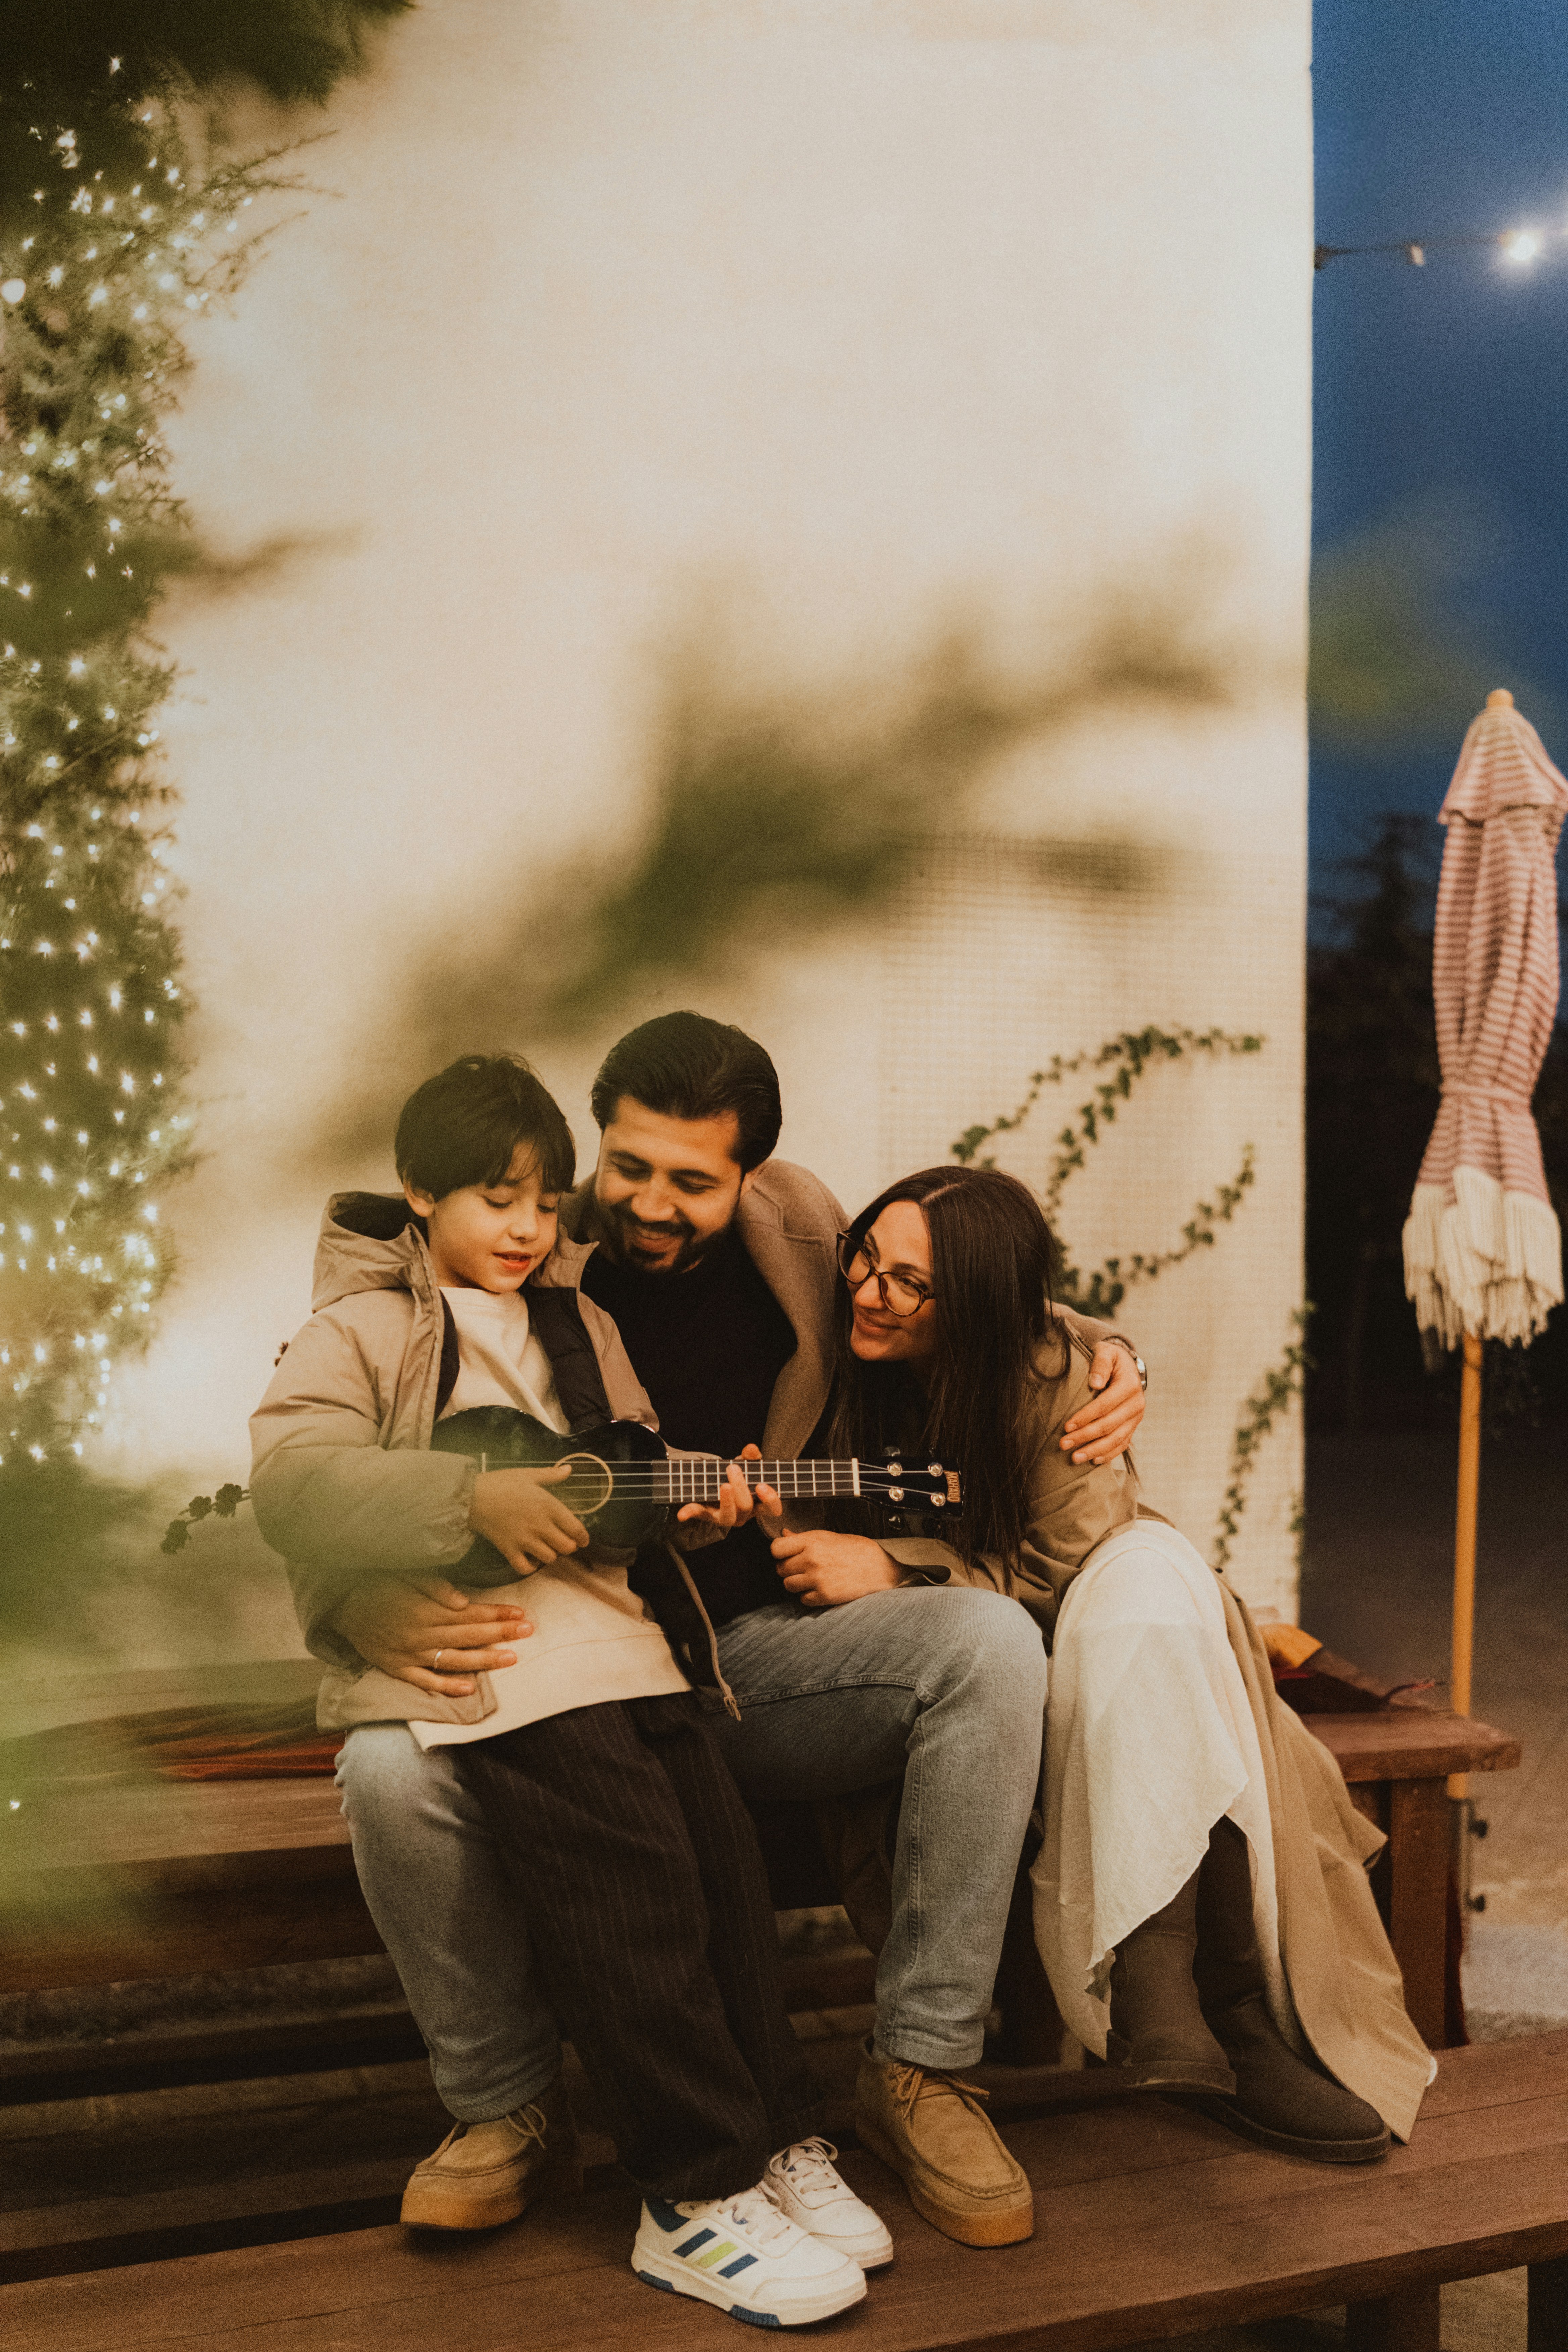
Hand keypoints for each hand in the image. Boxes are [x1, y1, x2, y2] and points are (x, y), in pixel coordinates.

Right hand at [330, 1574, 532, 1696]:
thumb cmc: (377, 1585)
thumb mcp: (405, 1575)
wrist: (341, 1605)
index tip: (521, 1613)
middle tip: (529, 1631)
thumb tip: (464, 1601)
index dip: (497, 1612)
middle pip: (469, 1635)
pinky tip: (470, 1689)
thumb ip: (435, 1586)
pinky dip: (447, 1687)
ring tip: (511, 1658)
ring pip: (454, 1660)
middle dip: (501, 1633)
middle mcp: (422, 1634)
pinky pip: (425, 1681)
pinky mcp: (398, 1669)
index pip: (471, 1613)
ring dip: (484, 1660)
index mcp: (426, 1610)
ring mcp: (410, 1655)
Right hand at [469, 1464, 589, 1571]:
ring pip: (549, 1558)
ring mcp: (525, 1540)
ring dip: (550, 1555)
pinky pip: (525, 1568)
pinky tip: (529, 1559)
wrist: (472, 1497)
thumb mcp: (528, 1474)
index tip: (583, 1540)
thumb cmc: (501, 1483)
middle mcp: (541, 1526)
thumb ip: (551, 1475)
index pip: (576, 1529)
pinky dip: (530, 1567)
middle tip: (562, 1542)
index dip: (583, 1537)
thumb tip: (569, 1469)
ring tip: (545, 1548)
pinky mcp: (509, 1550)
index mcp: (550, 1506)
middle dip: (568, 1546)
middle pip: (566, 1547)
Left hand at [676, 1445, 772, 1532]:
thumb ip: (751, 1457)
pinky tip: (681, 1514)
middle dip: (741, 1487)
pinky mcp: (706, 1514)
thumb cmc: (737, 1478)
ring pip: (728, 1516)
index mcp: (757, 1504)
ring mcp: (724, 1517)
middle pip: (746, 1507)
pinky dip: (689, 1513)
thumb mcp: (745, 1466)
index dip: (770, 1500)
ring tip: (724, 1485)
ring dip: (726, 1500)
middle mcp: (743, 1515)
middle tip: (733, 1468)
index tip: (761, 1486)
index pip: (772, 1509)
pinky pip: (698, 1514)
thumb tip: (751, 1449)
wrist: (716, 1487)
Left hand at [771, 1527, 905, 1608]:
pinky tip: (821, 1588)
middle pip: (780, 1569)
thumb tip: (783, 1534)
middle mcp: (811, 1560)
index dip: (779, 1552)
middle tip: (802, 1568)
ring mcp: (817, 1579)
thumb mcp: (828, 1536)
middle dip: (788, 1569)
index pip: (776, 1548)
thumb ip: (803, 1538)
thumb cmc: (854, 1549)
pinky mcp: (824, 1595)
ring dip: (797, 1584)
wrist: (878, 1568)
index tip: (786, 1554)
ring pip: (788, 1585)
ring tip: (812, 1578)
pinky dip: (809, 1596)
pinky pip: (803, 1599)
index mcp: (811, 1542)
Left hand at [1061, 1340, 1144, 1464]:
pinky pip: (1123, 1444)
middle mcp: (1136, 1404)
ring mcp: (1136, 1418)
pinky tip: (1093, 1460)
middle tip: (1063, 1444)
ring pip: (1116, 1439)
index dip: (1085, 1417)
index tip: (1066, 1426)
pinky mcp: (1133, 1426)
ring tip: (1075, 1458)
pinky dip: (1108, 1454)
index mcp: (1130, 1386)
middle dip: (1085, 1437)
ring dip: (1095, 1450)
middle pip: (1108, 1425)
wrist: (1127, 1367)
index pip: (1104, 1405)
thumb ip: (1100, 1364)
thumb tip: (1094, 1382)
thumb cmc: (1111, 1359)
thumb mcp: (1106, 1352)